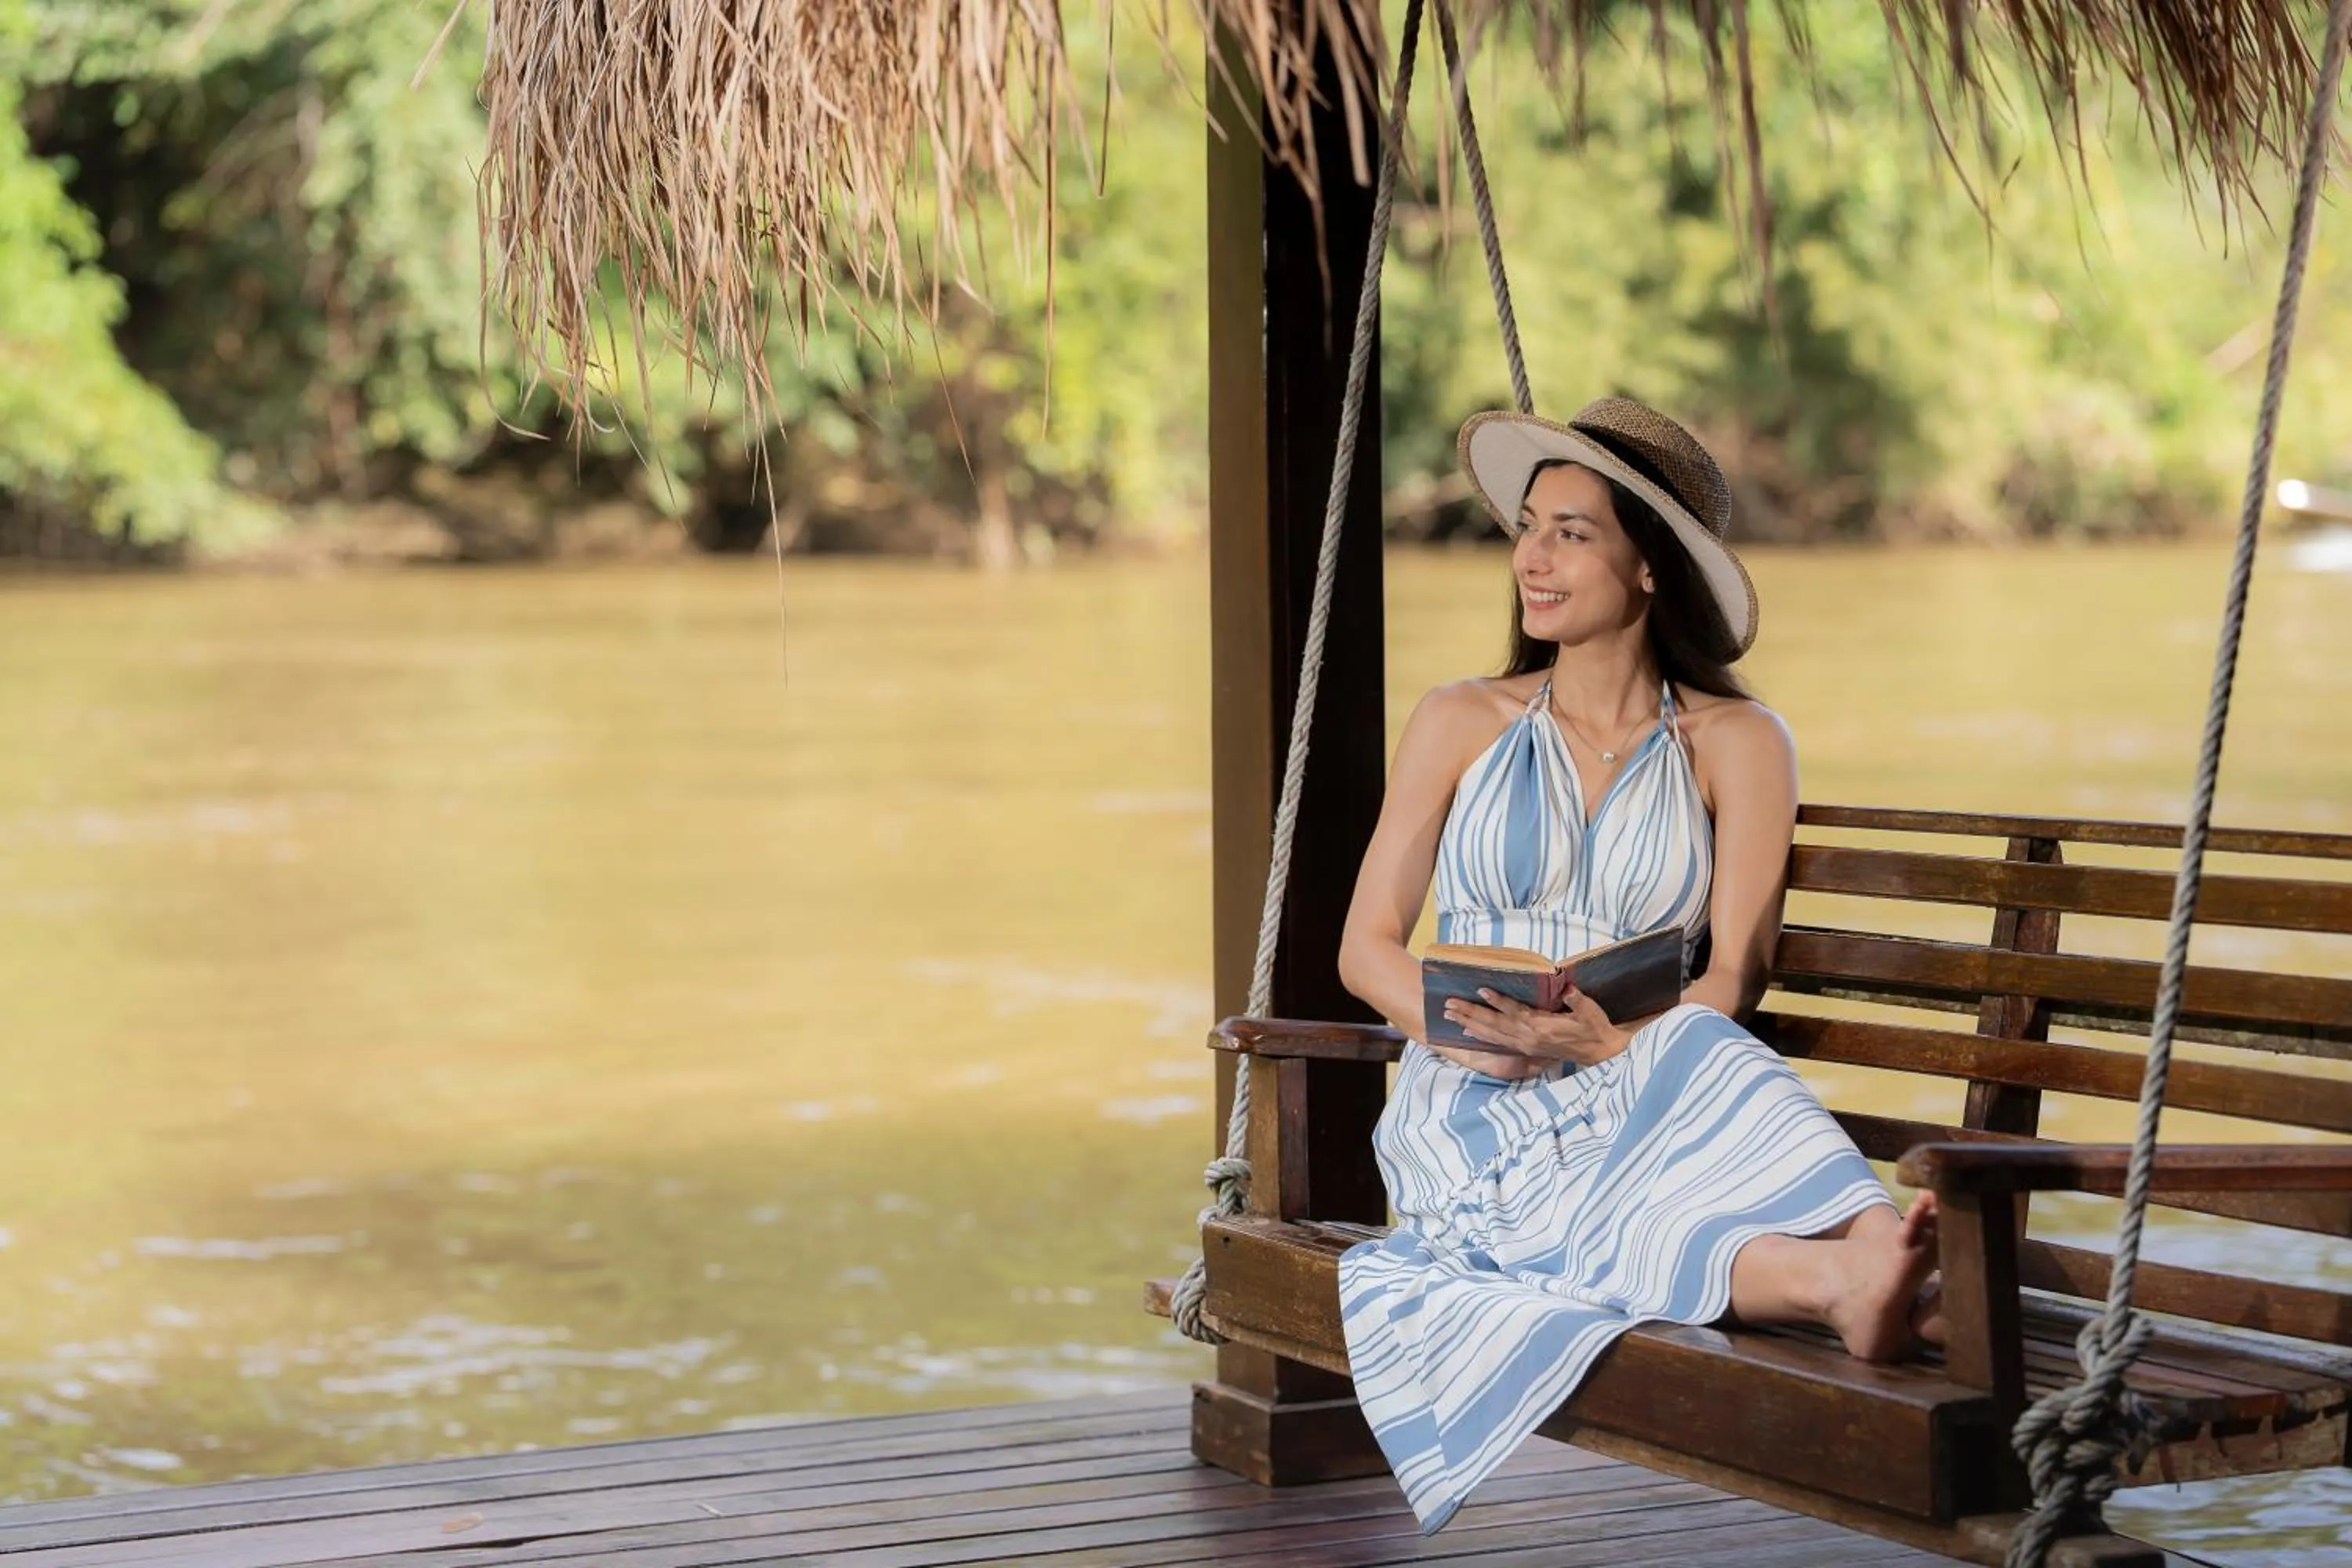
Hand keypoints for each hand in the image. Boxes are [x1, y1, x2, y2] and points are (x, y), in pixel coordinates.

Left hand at [1442, 985, 1631, 1067]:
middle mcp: (1529, 1038)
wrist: (1600, 1053)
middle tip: (1448, 1004)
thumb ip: (1578, 1000)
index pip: (1515, 1012)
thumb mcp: (1592, 1012)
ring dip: (1470, 1024)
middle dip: (1471, 1014)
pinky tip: (1467, 1031)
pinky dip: (1482, 1037)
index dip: (1498, 1001)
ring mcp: (1526, 1046)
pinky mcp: (1526, 1050)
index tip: (1481, 989)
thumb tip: (1566, 986)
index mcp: (1543, 1028)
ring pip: (1492, 1035)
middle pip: (1495, 1024)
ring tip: (1449, 1015)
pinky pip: (1499, 1043)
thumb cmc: (1595, 1028)